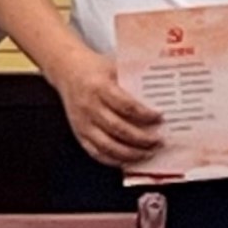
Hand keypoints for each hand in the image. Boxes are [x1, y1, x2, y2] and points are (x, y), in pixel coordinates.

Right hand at [47, 50, 164, 167]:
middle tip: (159, 141)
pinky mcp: (78, 133)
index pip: (126, 105)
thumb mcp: (114, 67)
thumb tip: (160, 96)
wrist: (67, 70)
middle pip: (118, 128)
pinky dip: (113, 160)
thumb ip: (133, 81)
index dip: (144, 115)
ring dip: (130, 153)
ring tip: (148, 154)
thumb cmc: (95, 68)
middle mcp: (90, 106)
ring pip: (107, 146)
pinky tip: (129, 160)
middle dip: (142, 139)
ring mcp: (83, 123)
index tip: (160, 118)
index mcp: (100, 87)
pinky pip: (96, 152)